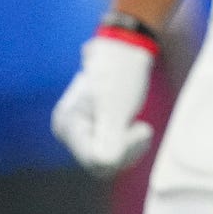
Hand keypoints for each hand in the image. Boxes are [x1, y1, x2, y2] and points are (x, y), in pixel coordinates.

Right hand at [52, 32, 156, 176]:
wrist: (127, 49)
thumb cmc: (121, 73)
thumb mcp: (117, 107)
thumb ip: (109, 138)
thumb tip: (105, 163)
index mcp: (67, 125)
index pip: (95, 158)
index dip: (123, 150)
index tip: (144, 129)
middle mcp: (69, 131)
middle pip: (99, 164)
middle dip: (127, 150)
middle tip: (145, 129)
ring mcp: (82, 131)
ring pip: (108, 162)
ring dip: (131, 149)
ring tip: (143, 128)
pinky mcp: (95, 131)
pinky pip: (112, 154)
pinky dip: (129, 147)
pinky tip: (138, 130)